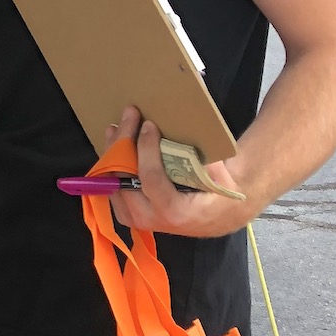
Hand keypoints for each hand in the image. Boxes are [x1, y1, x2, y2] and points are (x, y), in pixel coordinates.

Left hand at [107, 107, 251, 238]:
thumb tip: (182, 135)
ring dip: (112, 153)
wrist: (222, 216)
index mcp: (175, 211)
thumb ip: (203, 160)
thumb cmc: (223, 193)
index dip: (146, 149)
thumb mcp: (219, 176)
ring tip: (116, 127)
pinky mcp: (130, 215)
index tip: (149, 124)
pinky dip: (112, 166)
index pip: (150, 178)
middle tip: (129, 116)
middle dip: (123, 144)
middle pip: (124, 179)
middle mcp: (151, 219)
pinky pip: (113, 189)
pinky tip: (114, 144)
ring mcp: (137, 219)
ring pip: (113, 184)